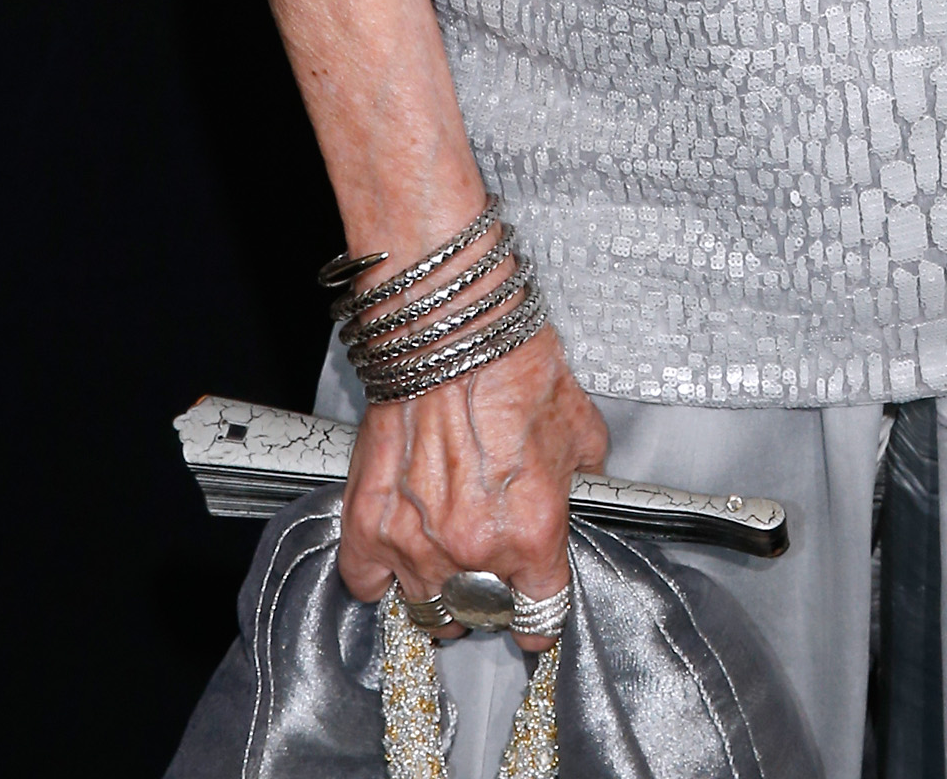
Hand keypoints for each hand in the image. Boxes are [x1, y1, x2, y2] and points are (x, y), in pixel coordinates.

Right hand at [337, 327, 609, 648]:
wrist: (451, 329)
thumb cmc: (514, 365)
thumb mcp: (581, 428)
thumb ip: (581, 480)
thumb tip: (578, 495)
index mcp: (533, 534)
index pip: (539, 618)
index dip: (538, 616)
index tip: (532, 613)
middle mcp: (474, 549)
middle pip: (479, 617)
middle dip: (486, 600)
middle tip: (487, 571)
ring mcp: (415, 542)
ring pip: (425, 608)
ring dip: (436, 592)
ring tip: (443, 566)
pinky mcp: (368, 522)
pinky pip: (365, 582)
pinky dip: (378, 575)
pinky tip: (395, 556)